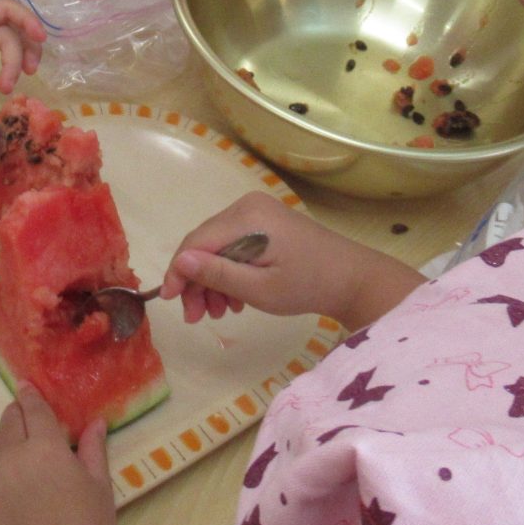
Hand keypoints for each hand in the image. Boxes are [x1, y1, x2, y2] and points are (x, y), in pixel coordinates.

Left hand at [0, 0, 45, 91]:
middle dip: (22, 52)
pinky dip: (8, 65)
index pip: (8, 9)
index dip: (28, 21)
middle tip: (19, 79)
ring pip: (10, 42)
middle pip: (13, 31)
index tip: (40, 39)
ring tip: (14, 84)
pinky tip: (6, 79)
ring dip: (19, 59)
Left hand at [0, 386, 116, 524]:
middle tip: (24, 430)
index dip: (29, 395)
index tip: (25, 388)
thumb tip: (95, 422)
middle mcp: (11, 458)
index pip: (33, 408)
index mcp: (46, 447)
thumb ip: (93, 451)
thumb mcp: (101, 489)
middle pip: (6, 420)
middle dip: (15, 418)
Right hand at [158, 192, 418, 329]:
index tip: (171, 301)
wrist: (352, 278)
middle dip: (197, 282)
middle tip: (196, 317)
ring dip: (212, 280)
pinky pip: (234, 245)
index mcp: (246, 217)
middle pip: (205, 244)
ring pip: (218, 247)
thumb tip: (178, 263)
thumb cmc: (308, 285)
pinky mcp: (266, 223)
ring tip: (218, 313)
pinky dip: (229, 271)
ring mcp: (258, 212)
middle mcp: (248, 206)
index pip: (197, 242)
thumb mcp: (259, 288)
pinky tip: (235, 298)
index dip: (179, 272)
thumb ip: (217, 274)